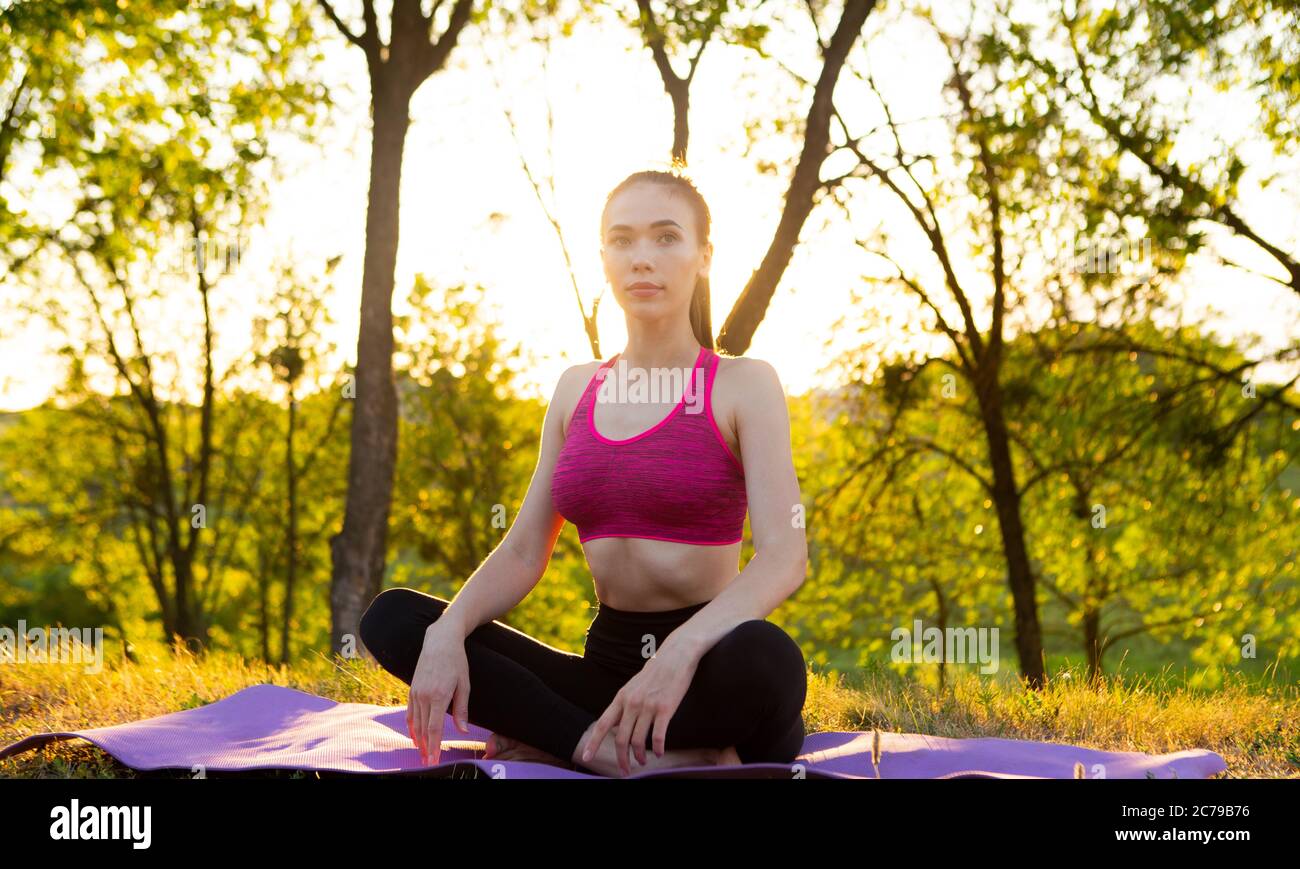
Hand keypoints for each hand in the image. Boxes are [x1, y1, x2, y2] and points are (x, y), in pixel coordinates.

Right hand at [408, 624, 470, 765]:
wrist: (440, 641)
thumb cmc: (456, 661)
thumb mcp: (464, 684)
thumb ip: (462, 709)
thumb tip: (462, 730)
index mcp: (439, 696)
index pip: (434, 729)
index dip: (434, 747)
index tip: (434, 761)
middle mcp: (424, 696)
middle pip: (422, 729)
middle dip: (425, 748)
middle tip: (428, 763)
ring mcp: (416, 692)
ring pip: (415, 723)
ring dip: (418, 740)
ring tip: (422, 753)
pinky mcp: (412, 689)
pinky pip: (410, 712)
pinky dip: (411, 726)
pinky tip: (414, 736)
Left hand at [578, 643, 697, 775]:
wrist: (676, 655)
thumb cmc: (655, 672)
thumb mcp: (633, 686)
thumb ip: (624, 705)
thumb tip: (615, 725)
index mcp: (621, 697)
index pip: (603, 724)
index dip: (593, 742)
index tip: (586, 757)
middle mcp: (632, 703)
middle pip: (621, 739)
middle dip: (621, 759)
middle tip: (624, 771)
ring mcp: (648, 706)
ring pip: (638, 741)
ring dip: (640, 756)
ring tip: (643, 762)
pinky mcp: (665, 708)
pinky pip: (658, 736)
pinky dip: (658, 749)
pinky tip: (659, 753)